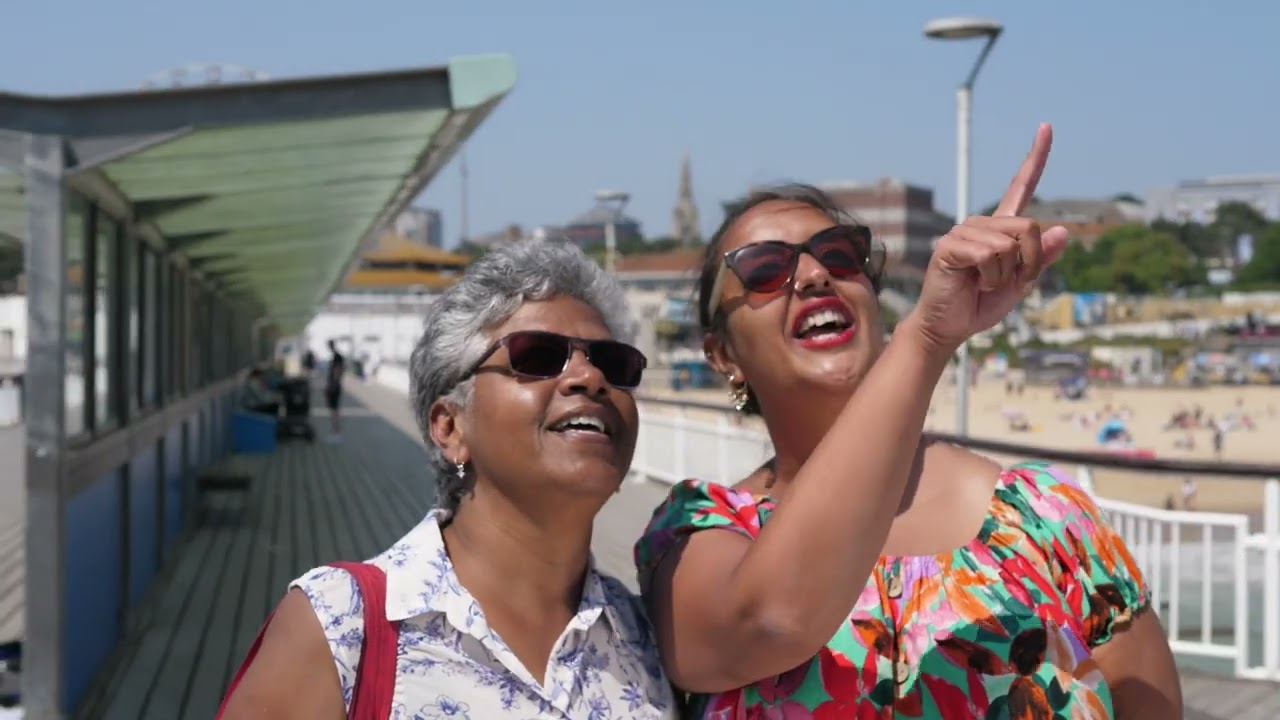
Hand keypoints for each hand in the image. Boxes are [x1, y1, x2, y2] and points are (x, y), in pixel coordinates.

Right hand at [904, 123, 1069, 356]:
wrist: (950, 327)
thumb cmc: (981, 305)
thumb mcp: (1021, 284)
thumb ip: (1041, 259)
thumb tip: (1063, 230)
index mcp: (1000, 229)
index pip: (1020, 187)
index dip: (1036, 158)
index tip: (1046, 127)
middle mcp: (982, 224)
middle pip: (1029, 227)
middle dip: (1029, 263)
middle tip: (1006, 282)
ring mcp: (964, 233)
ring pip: (1010, 244)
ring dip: (1006, 274)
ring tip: (984, 284)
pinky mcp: (951, 246)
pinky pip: (990, 254)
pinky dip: (991, 277)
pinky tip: (973, 283)